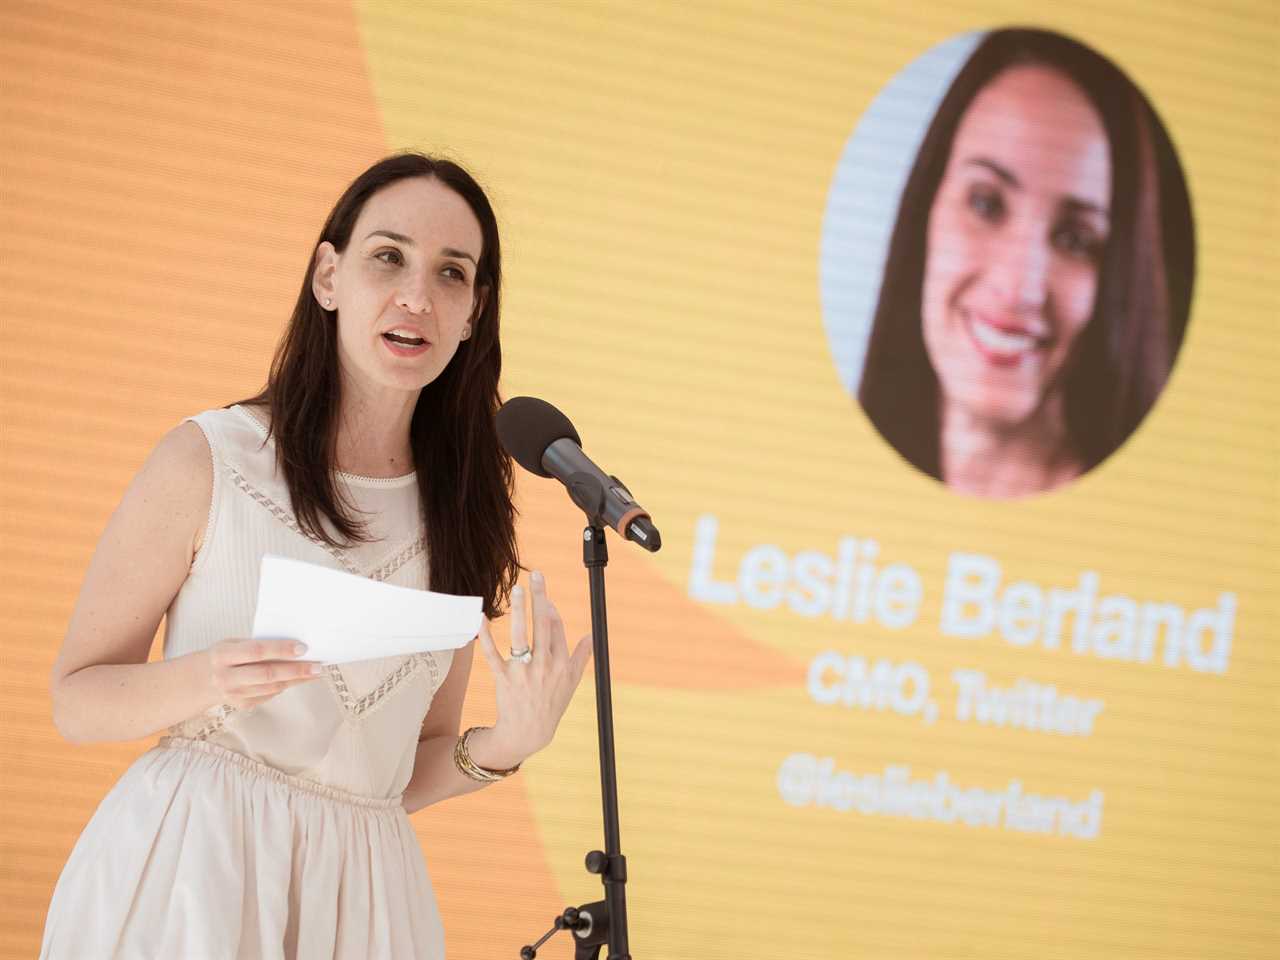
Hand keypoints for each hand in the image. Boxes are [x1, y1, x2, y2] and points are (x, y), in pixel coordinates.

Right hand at [204, 638, 323, 709]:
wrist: (202, 680)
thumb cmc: (226, 655)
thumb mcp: (233, 643)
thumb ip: (257, 645)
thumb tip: (294, 646)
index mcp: (223, 655)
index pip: (256, 651)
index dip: (281, 650)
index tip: (303, 648)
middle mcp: (226, 677)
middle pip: (267, 674)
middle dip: (295, 670)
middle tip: (317, 666)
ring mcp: (233, 694)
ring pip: (271, 687)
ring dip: (296, 680)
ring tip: (314, 672)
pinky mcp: (242, 705)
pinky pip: (269, 694)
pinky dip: (287, 686)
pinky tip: (300, 679)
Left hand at [476, 571, 591, 766]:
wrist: (527, 733)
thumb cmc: (550, 705)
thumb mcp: (571, 683)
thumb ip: (581, 657)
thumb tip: (592, 636)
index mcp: (560, 664)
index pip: (557, 628)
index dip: (551, 609)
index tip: (545, 597)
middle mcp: (544, 665)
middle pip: (542, 624)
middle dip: (540, 597)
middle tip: (536, 575)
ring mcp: (523, 671)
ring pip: (521, 634)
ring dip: (519, 610)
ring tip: (516, 589)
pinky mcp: (503, 678)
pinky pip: (493, 654)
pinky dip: (486, 636)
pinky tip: (482, 618)